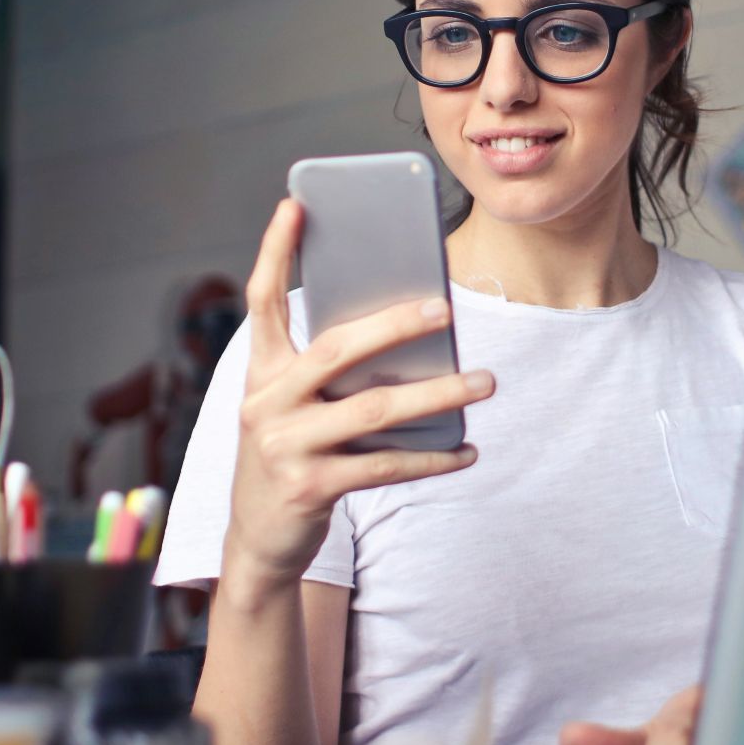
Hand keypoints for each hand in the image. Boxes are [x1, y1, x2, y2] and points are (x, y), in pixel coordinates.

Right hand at [225, 200, 493, 592]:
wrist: (259, 540)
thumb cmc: (292, 455)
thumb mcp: (294, 407)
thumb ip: (330, 373)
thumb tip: (411, 336)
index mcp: (261, 371)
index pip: (262, 300)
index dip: (274, 251)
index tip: (295, 204)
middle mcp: (266, 401)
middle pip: (336, 349)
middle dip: (394, 325)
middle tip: (445, 309)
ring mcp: (285, 446)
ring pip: (373, 409)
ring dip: (437, 393)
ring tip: (485, 381)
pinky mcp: (310, 487)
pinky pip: (385, 466)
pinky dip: (432, 459)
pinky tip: (467, 450)